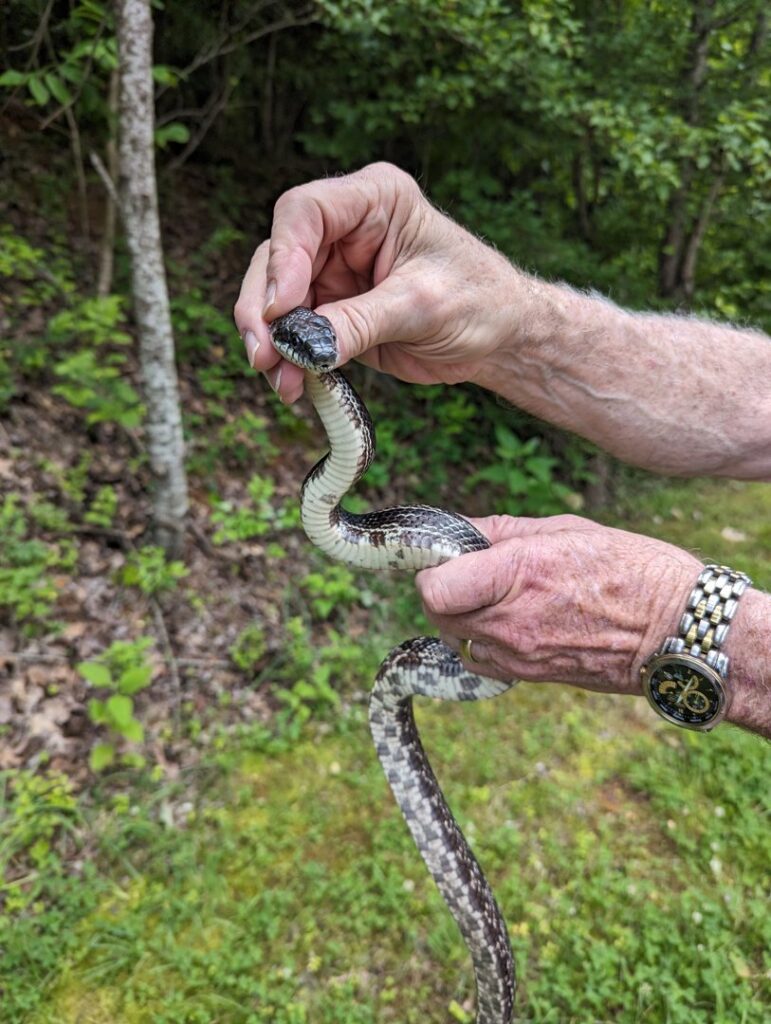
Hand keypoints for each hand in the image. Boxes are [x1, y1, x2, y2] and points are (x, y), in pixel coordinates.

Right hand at [233, 162, 517, 401]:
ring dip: (272, 342)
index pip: (305, 212)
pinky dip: (289, 359)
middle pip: (277, 257)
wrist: (498, 338)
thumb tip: (303, 346)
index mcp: (375, 199)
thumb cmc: (478, 302)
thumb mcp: (421, 308)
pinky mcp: (331, 308)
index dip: (284, 259)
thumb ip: (360, 323)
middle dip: (266, 311)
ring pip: (276, 298)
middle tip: (266, 356)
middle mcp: (346, 228)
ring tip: (282, 381)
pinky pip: (294, 331)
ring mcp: (333, 269)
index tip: (282, 309)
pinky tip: (294, 385)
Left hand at [416, 514, 701, 694]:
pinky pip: (480, 658)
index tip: (447, 555)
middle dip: (444, 588)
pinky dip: (482, 639)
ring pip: (455, 636)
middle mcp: (510, 620)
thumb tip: (458, 529)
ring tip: (497, 594)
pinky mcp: (527, 676)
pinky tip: (512, 620)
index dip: (431, 569)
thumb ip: (500, 530)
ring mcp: (518, 654)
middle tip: (473, 571)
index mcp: (518, 572)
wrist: (674, 631)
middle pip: (436, 612)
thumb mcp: (565, 529)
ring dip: (462, 614)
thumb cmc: (629, 569)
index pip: (433, 587)